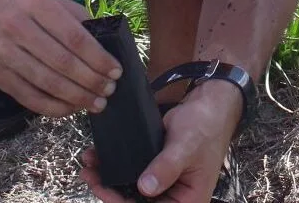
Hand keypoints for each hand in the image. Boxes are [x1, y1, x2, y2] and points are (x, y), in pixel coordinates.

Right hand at [0, 0, 120, 117]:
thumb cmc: (28, 7)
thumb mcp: (54, 1)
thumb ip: (79, 21)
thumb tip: (106, 51)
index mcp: (37, 5)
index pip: (74, 38)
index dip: (98, 58)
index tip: (115, 71)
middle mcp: (16, 28)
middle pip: (62, 63)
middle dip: (91, 81)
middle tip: (109, 89)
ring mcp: (3, 54)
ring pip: (47, 83)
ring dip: (77, 97)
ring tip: (96, 103)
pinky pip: (30, 98)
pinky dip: (55, 108)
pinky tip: (73, 107)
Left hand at [81, 81, 241, 202]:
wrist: (209, 104)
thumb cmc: (205, 125)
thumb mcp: (185, 146)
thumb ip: (166, 167)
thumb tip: (145, 188)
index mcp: (188, 201)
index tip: (104, 190)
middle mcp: (175, 197)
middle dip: (111, 192)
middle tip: (89, 176)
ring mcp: (164, 184)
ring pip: (130, 190)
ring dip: (109, 179)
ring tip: (89, 167)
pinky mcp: (155, 169)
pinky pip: (132, 174)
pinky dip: (115, 166)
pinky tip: (98, 158)